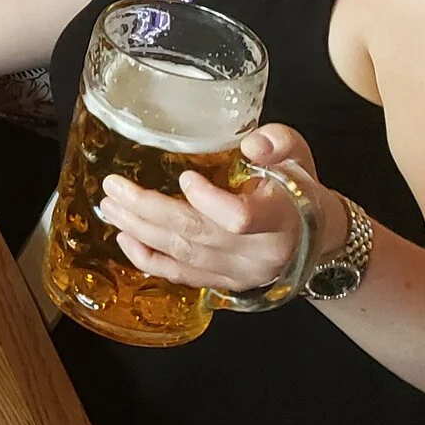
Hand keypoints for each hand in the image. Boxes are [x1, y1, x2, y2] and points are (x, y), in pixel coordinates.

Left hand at [93, 123, 329, 294]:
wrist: (315, 234)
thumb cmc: (300, 188)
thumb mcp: (298, 156)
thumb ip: (279, 142)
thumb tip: (252, 144)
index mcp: (280, 220)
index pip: (239, 218)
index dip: (207, 200)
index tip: (185, 176)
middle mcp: (258, 253)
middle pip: (195, 234)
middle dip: (148, 209)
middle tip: (114, 186)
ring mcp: (239, 273)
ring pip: (182, 255)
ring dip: (139, 230)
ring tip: (110, 206)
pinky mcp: (224, 282)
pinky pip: (181, 275)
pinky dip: (148, 259)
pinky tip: (125, 238)